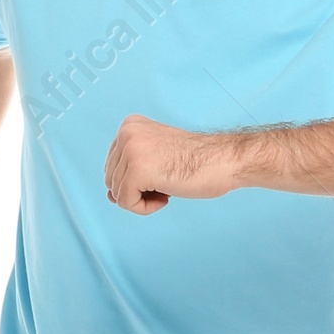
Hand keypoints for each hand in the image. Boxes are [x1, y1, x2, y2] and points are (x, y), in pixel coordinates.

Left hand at [103, 114, 238, 215]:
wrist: (223, 160)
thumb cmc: (197, 161)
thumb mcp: (156, 157)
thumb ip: (130, 171)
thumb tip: (110, 196)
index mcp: (130, 125)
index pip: (113, 166)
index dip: (136, 180)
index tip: (162, 172)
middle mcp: (126, 133)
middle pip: (112, 180)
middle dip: (138, 189)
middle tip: (167, 180)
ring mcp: (130, 151)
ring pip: (118, 194)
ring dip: (144, 199)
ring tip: (169, 187)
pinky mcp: (137, 171)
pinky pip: (126, 203)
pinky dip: (146, 208)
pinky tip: (167, 196)